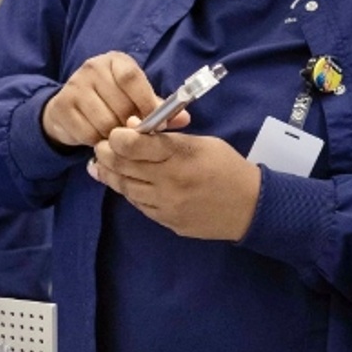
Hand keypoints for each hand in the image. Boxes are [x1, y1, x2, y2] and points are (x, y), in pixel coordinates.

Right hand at [40, 52, 186, 147]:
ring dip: (114, 137)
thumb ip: (158, 108)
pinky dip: (97, 141)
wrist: (68, 109)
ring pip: (105, 122)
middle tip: (133, 135)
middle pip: (120, 104)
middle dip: (131, 126)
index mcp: (115, 61)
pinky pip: (88, 133)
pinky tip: (98, 137)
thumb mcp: (135, 99)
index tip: (157, 124)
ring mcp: (74, 85)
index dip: (146, 102)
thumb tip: (185, 119)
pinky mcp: (62, 106)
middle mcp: (92, 67)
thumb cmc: (110, 102)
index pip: (131, 78)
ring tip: (115, 136)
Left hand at [88, 124, 260, 240]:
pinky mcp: (168, 221)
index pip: (135, 146)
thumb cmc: (226, 167)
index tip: (114, 133)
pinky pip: (139, 205)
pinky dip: (129, 192)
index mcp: (180, 157)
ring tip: (102, 165)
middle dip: (107, 155)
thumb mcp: (202, 143)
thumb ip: (167, 139)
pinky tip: (124, 183)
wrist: (250, 207)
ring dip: (112, 175)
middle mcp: (170, 182)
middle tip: (100, 147)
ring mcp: (167, 205)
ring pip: (127, 189)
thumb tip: (135, 130)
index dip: (117, 138)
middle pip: (124, 167)